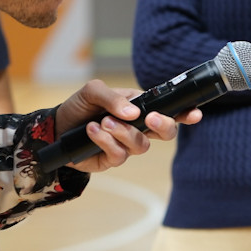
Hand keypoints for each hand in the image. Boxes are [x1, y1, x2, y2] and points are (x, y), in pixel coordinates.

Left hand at [53, 80, 201, 172]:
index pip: (168, 109)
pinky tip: (92, 131)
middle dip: (163, 125)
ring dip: (123, 132)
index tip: (195, 113)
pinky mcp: (113, 159)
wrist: (56, 128)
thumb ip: (113, 97)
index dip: (185, 113)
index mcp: (140, 106)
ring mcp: (127, 144)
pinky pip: (120, 155)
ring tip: (103, 122)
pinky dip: (106, 141)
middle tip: (149, 118)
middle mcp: (139, 127)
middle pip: (166, 132)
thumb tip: (134, 112)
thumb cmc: (79, 106)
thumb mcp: (92, 91)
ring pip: (142, 145)